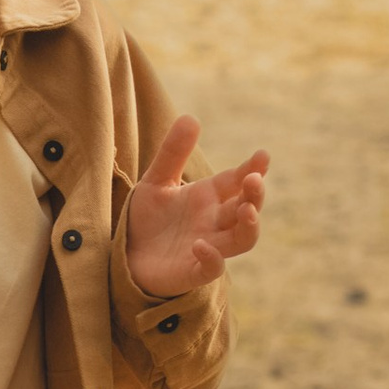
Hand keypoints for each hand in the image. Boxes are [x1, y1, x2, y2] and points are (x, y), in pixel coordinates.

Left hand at [124, 115, 268, 295]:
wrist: (124, 255)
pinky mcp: (192, 271)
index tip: (263, 155)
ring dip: (250, 226)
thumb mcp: (155, 181)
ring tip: (247, 211)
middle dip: (256, 195)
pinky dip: (212, 257)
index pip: (236, 181)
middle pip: (247, 208)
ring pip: (243, 239)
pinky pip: (212, 268)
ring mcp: (207, 246)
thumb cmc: (146, 219)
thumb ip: (172, 153)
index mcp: (208, 197)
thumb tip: (191, 117)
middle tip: (255, 180)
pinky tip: (199, 244)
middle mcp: (214, 221)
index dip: (252, 168)